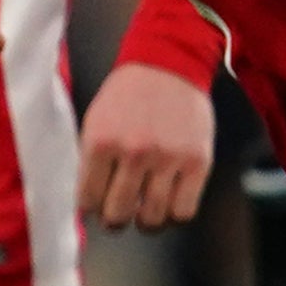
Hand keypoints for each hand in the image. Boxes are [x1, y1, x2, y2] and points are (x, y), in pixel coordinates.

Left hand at [79, 61, 215, 229]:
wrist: (168, 64)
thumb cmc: (128, 94)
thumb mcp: (96, 121)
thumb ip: (92, 160)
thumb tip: (88, 203)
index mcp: (101, 142)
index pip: (88, 200)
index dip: (91, 208)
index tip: (96, 206)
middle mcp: (134, 153)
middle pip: (118, 214)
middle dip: (115, 219)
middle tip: (119, 214)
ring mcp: (168, 159)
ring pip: (152, 218)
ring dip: (145, 222)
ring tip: (146, 212)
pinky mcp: (197, 162)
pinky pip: (184, 210)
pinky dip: (174, 215)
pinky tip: (170, 202)